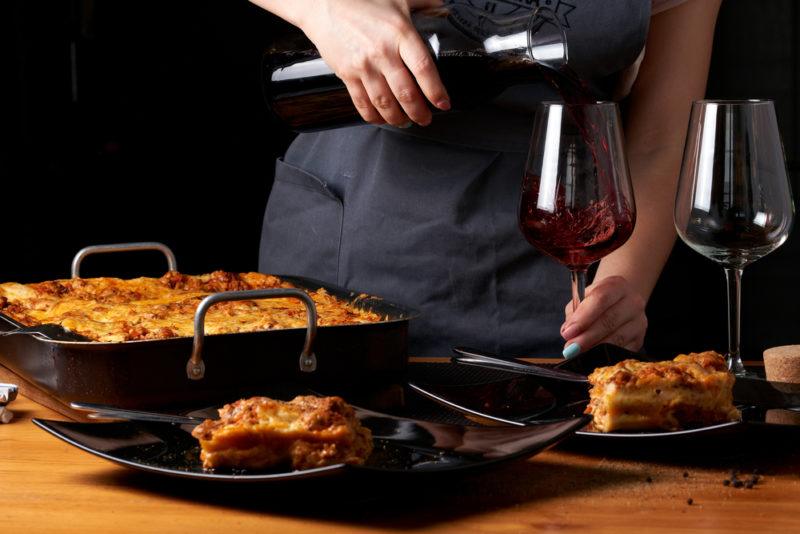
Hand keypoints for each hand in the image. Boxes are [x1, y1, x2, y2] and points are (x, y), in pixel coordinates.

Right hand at [298, 0, 449, 126]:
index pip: (423, 69)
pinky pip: (362, 103)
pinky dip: (373, 115)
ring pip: (385, 103)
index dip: (435, 91)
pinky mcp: (347, 74)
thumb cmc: (361, 1)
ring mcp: (364, 66)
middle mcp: (383, 52)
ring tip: (405, 122)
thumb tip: (445, 9)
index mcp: (400, 34)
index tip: (443, 103)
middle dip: (419, 112)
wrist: (324, 4)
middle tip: (425, 119)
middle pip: (406, 93)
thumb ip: (425, 4)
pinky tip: (381, 118)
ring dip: (397, 118)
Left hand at [560, 276, 647, 353]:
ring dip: (595, 348)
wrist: (620, 303)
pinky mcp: (640, 339)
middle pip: (609, 320)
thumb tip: (567, 332)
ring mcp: (639, 321)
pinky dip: (606, 355)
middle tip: (570, 348)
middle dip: (587, 337)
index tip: (568, 333)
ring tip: (578, 354)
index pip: (600, 299)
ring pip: (617, 338)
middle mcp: (633, 302)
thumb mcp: (583, 299)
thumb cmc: (597, 301)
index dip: (583, 318)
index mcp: (617, 285)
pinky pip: (623, 350)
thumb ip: (574, 314)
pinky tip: (593, 357)